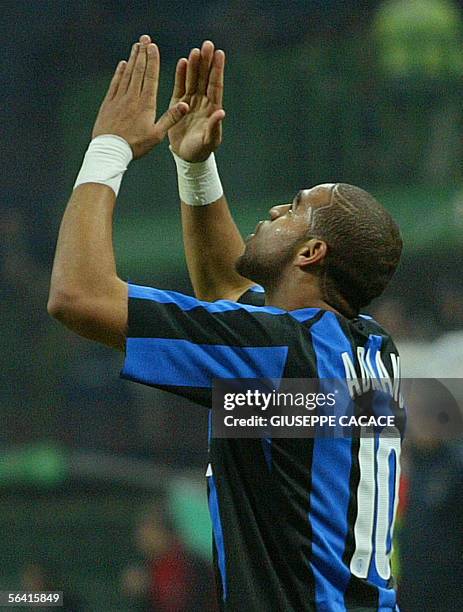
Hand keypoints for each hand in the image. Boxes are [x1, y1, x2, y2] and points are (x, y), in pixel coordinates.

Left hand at [92, 35, 188, 158]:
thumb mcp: (157, 135)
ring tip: (136, 46)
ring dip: (132, 59)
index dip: (152, 60)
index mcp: (145, 104)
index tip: (153, 46)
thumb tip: (186, 104)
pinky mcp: (108, 104)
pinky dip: (119, 72)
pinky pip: (115, 83)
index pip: (150, 77)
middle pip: (138, 70)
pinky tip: (122, 64)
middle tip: (145, 38)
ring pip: (127, 74)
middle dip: (142, 53)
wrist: (110, 151)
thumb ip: (171, 118)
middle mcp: (132, 97)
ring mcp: (118, 99)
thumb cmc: (136, 145)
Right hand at [168, 40, 225, 161]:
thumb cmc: (201, 150)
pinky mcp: (178, 104)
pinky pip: (180, 87)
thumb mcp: (209, 140)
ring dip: (194, 65)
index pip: (216, 86)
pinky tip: (182, 62)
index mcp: (212, 108)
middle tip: (207, 44)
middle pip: (205, 78)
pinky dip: (181, 75)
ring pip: (193, 80)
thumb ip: (214, 127)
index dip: (217, 70)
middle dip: (207, 62)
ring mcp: (191, 101)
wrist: (186, 156)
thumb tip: (221, 113)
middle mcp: (203, 101)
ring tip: (195, 51)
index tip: (220, 54)